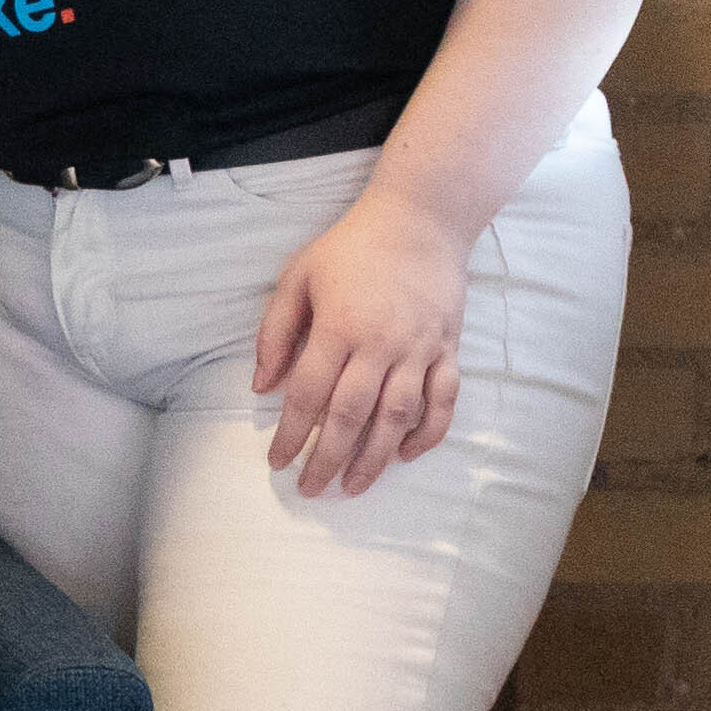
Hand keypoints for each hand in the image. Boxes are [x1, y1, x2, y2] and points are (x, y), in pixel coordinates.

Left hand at [255, 189, 469, 498]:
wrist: (421, 220)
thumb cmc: (350, 247)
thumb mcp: (297, 277)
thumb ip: (275, 332)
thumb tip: (262, 387)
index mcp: (338, 328)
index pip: (309, 395)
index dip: (291, 434)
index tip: (276, 462)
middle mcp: (381, 346)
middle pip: (350, 416)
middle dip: (327, 459)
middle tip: (311, 490)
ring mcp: (419, 350)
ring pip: (397, 418)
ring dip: (374, 458)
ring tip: (354, 486)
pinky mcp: (448, 348)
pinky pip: (443, 401)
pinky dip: (428, 432)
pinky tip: (407, 455)